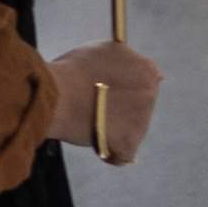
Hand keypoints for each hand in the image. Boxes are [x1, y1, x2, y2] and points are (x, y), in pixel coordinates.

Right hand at [51, 42, 163, 165]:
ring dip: (114, 130)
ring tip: (90, 124)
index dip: (124, 88)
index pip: (144, 81)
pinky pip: (123, 154)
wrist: (58, 95)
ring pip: (132, 130)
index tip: (108, 93)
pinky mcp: (130, 143)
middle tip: (96, 109)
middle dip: (120, 109)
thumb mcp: (103, 51)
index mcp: (146, 68)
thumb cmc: (72, 70)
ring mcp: (143, 119)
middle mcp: (150, 93)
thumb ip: (123, 59)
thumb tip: (130, 59)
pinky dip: (111, 154)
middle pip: (139, 106)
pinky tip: (96, 144)